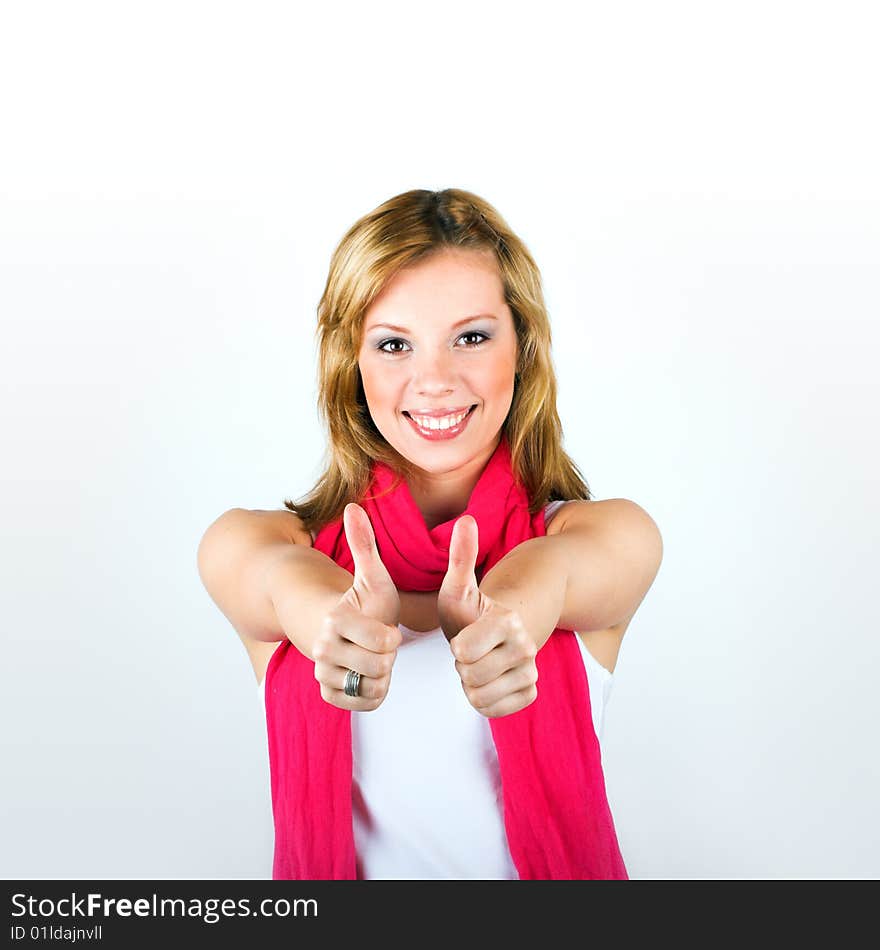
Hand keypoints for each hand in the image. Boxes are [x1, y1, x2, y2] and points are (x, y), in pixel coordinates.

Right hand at [311, 503, 402, 710]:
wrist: (345, 629)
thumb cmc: (364, 602)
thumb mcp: (373, 576)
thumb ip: (365, 544)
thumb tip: (352, 506)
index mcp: (335, 620)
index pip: (383, 642)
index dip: (392, 637)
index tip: (386, 629)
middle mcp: (322, 648)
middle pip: (379, 667)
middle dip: (388, 657)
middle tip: (381, 645)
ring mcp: (323, 673)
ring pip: (371, 686)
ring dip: (381, 675)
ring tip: (375, 658)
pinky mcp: (328, 694)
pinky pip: (362, 703)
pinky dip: (372, 693)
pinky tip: (369, 676)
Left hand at [437, 516, 538, 717]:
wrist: (494, 632)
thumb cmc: (470, 609)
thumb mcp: (458, 585)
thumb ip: (461, 556)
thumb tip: (466, 519)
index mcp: (507, 620)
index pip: (464, 652)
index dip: (455, 647)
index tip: (462, 635)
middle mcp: (526, 646)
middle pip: (471, 676)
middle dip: (462, 667)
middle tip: (468, 651)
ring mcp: (530, 670)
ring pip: (481, 696)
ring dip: (471, 683)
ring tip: (476, 663)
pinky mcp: (530, 691)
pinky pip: (494, 710)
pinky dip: (485, 699)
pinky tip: (487, 680)